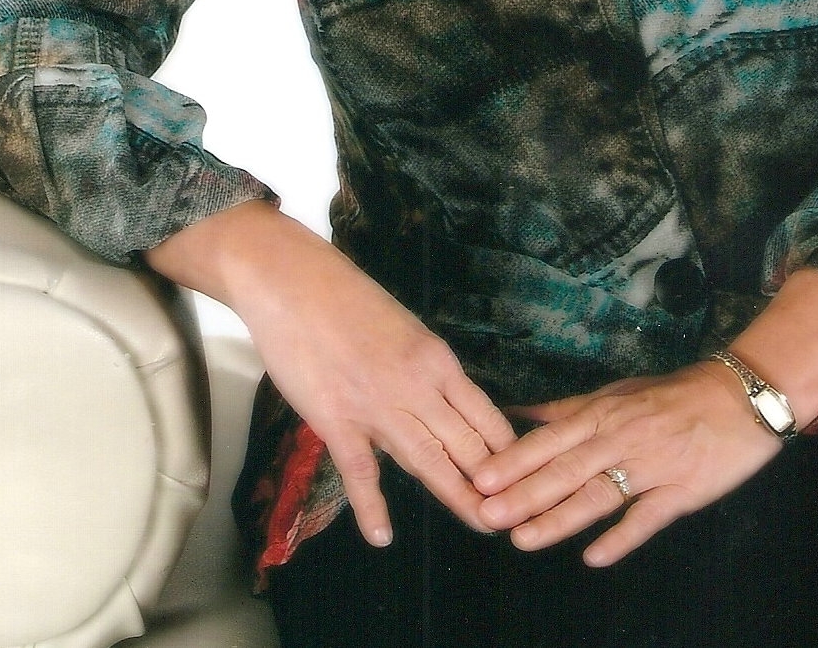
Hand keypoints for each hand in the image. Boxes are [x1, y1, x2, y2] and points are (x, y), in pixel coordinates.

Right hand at [146, 202, 514, 547]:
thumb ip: (422, 368)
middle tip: (517, 517)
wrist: (291, 279)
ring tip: (484, 526)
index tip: (526, 477)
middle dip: (494, 485)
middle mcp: (416, 384)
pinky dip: (372, 508)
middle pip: (466, 444)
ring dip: (457, 497)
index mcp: (435, 358)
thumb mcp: (402, 327)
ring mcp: (377, 405)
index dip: (507, 451)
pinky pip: (360, 472)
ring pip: (428, 460)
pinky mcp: (336, 419)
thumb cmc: (345, 296)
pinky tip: (383, 537)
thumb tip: (441, 403)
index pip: (485, 415)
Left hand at [472, 363, 781, 565]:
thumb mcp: (617, 392)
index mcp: (603, 413)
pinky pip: (648, 517)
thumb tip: (518, 412)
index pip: (550, 439)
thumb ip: (568, 409)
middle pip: (566, 469)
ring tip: (524, 538)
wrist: (740, 397)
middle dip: (523, 493)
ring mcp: (651, 466)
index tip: (479, 477)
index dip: (515, 459)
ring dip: (559, 518)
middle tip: (486, 513)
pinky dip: (622, 536)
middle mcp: (621, 438)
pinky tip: (595, 556)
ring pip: (598, 494)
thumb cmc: (672, 395)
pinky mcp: (682, 490)